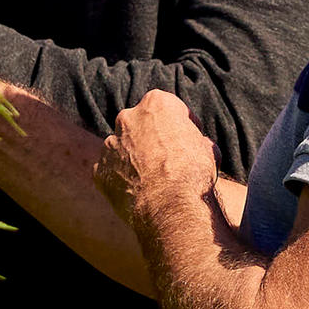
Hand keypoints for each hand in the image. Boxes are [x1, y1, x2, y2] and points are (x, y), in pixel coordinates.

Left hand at [97, 89, 221, 249]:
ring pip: (122, 148)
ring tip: (152, 181)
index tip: (188, 140)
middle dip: (151, 138)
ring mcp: (110, 144)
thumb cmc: (194, 173)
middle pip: (141, 125)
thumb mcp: (208, 148)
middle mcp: (128, 118)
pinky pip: (110, 172)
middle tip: (167, 160)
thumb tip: (197, 145)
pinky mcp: (100, 170)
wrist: (171, 205)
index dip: (181, 125)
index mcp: (156, 103)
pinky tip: (137, 193)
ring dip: (133, 159)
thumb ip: (194, 139)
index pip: (170, 108)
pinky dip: (121, 179)